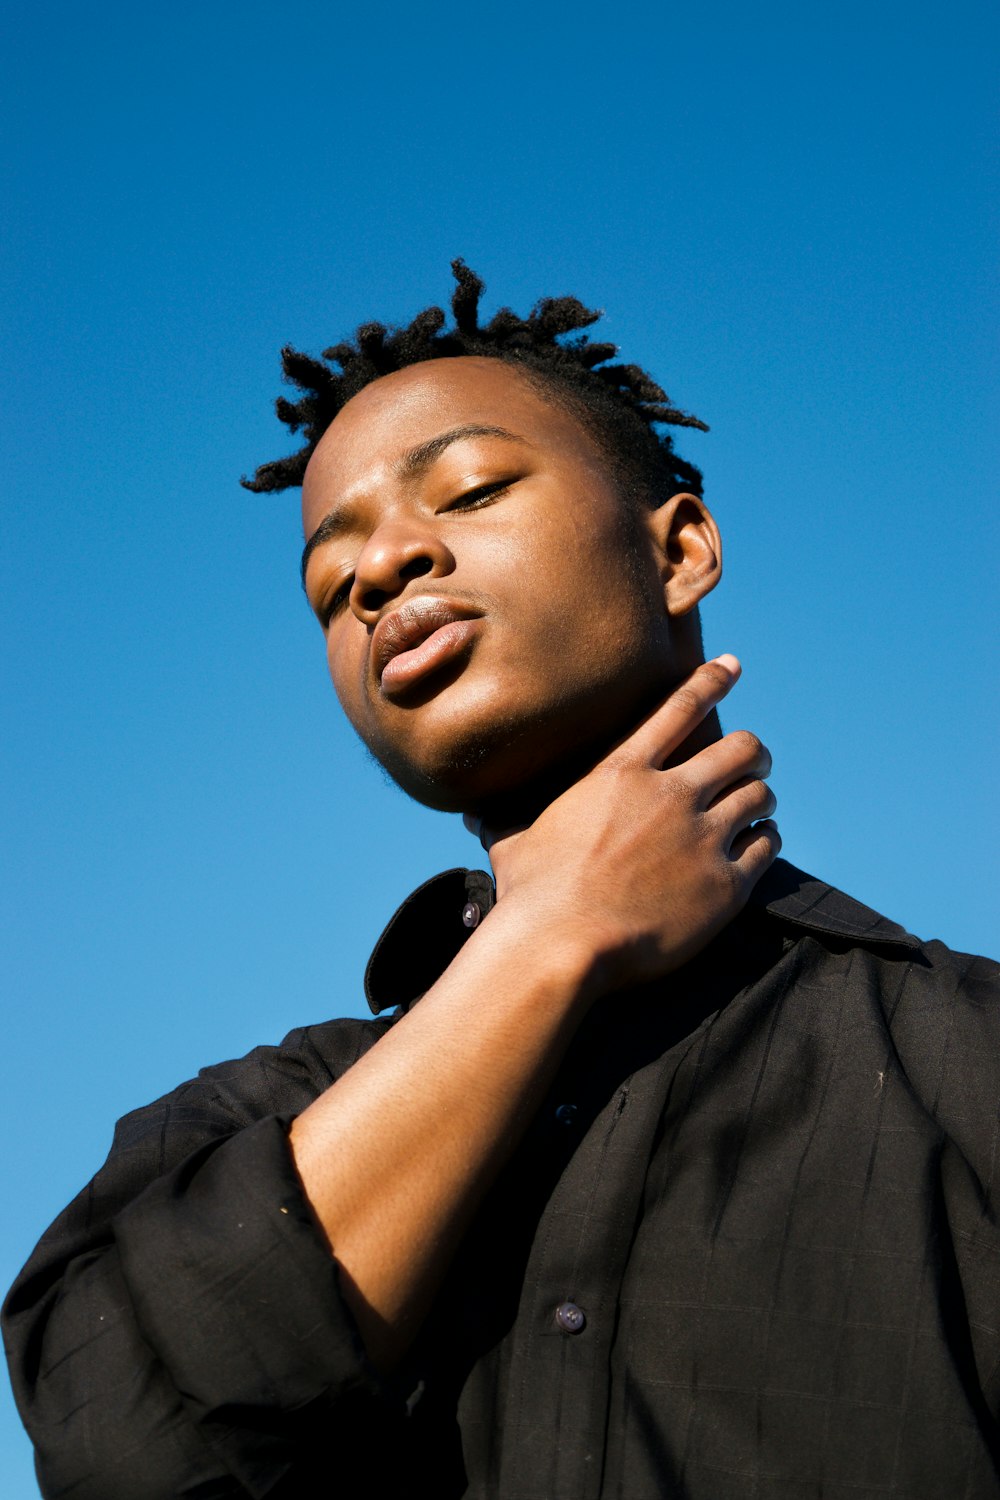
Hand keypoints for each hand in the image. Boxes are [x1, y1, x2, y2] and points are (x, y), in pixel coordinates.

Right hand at [479, 656, 778, 995]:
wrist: (561, 946)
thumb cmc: (530, 894)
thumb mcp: (513, 840)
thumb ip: (505, 819)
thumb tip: (470, 813)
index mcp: (621, 773)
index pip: (679, 708)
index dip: (712, 679)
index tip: (732, 665)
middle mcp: (670, 796)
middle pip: (741, 748)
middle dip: (753, 752)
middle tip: (753, 762)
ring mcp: (702, 839)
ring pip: (760, 796)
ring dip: (761, 797)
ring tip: (758, 806)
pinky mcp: (725, 885)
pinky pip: (766, 847)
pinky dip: (765, 841)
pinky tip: (758, 845)